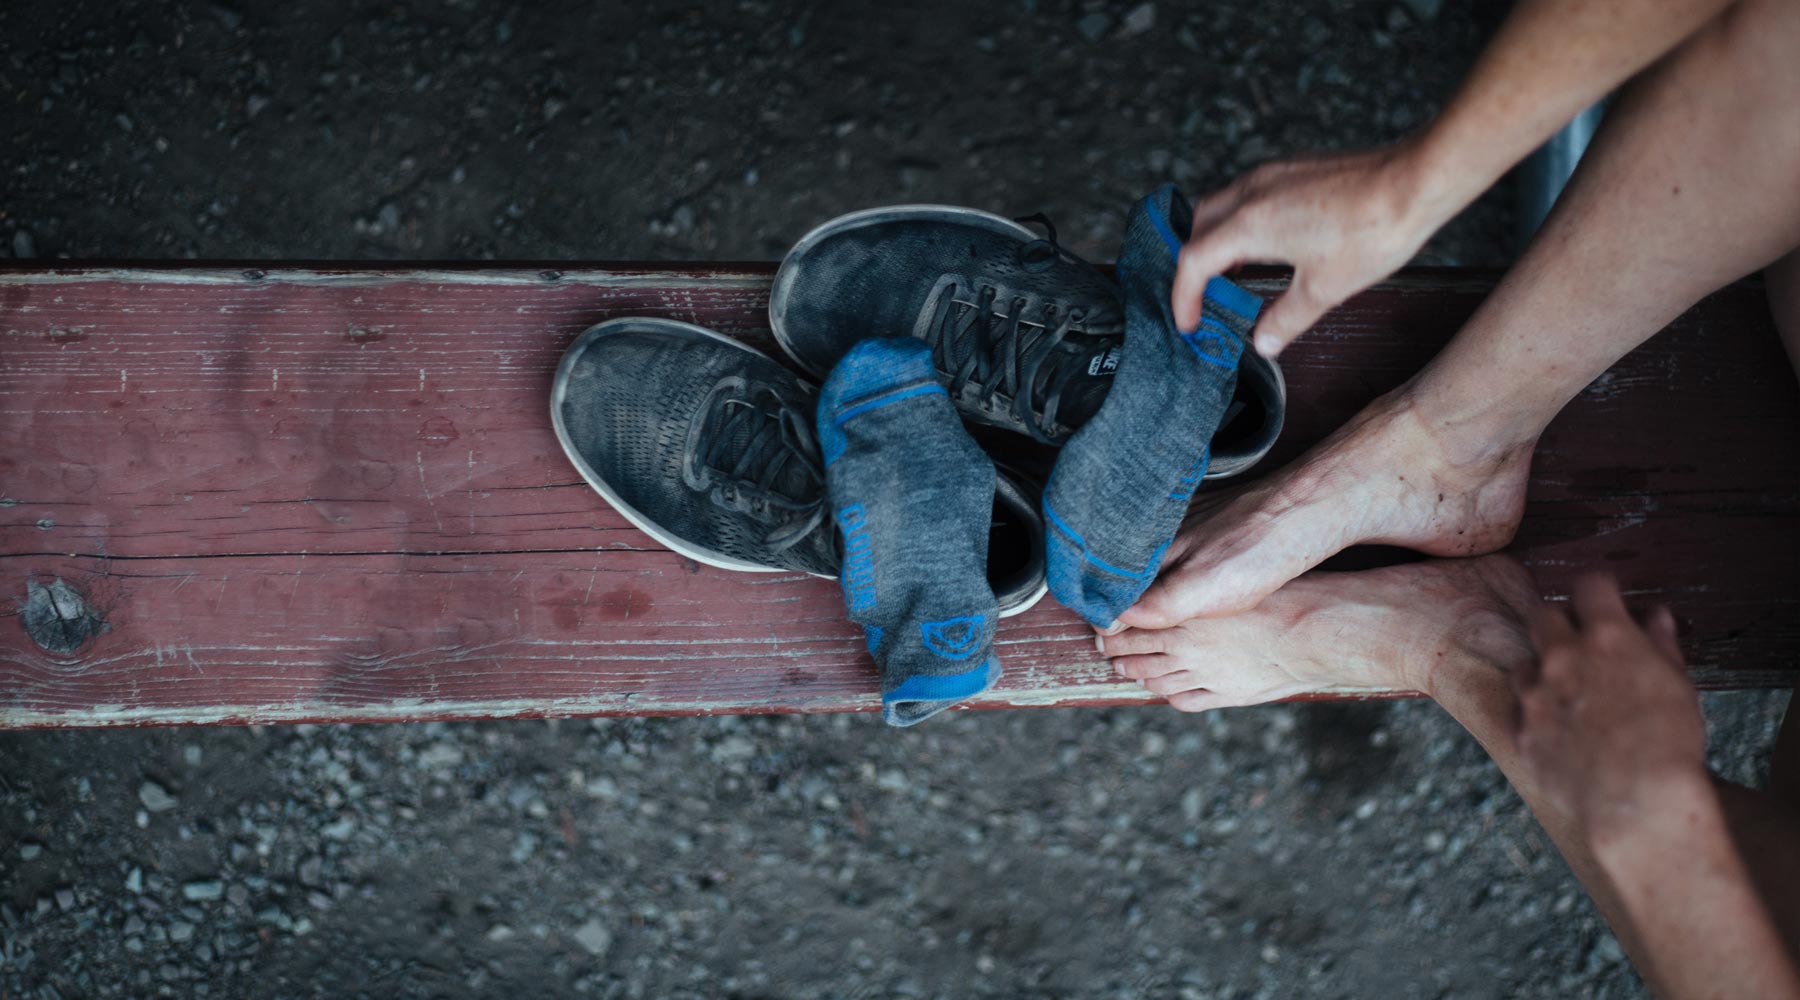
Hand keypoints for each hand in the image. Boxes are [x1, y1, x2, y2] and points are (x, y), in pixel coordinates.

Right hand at [1172, 143, 1446, 356]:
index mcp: (1248, 224)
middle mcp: (1251, 193)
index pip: (1193, 263)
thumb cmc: (1372, 231)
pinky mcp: (1292, 168)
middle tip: (1206, 298)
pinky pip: (1248, 195)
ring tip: (1234, 275)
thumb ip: (1284, 320)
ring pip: (1221, 206)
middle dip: (1194, 266)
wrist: (1415, 182)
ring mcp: (1271, 175)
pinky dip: (1241, 223)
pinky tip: (1267, 246)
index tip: (1191, 323)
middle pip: (1197, 228)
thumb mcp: (1323, 290)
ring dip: (1217, 241)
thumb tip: (1263, 342)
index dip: (1185, 298)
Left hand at [1511, 574, 1708, 844]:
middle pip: (1545, 616)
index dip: (1599, 589)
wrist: (1636, 800)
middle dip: (1562, 623)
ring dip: (1543, 670)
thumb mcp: (1677, 684)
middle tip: (1582, 642)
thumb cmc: (1669, 741)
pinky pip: (1519, 710)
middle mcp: (1562, 657)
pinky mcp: (1522, 731)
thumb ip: (1660, 644)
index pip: (1590, 585)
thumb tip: (1656, 615)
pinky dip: (1535, 713)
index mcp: (1606, 637)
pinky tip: (1558, 727)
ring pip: (1525, 664)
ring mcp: (1536, 694)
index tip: (1604, 597)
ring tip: (1569, 691)